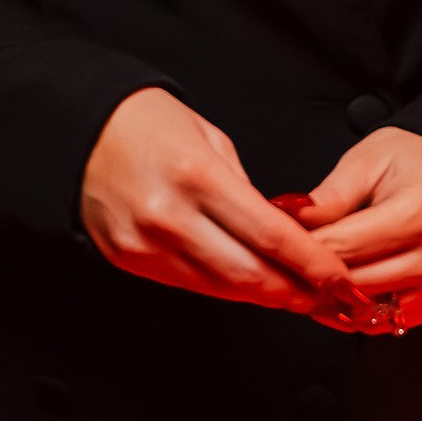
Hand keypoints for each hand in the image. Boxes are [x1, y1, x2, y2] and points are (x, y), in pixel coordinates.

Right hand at [81, 87, 366, 321]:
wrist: (80, 131)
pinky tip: (248, 285)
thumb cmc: (147, 123)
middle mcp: (171, 216)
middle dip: (295, 291)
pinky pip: (190, 285)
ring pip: (221, 289)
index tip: (341, 279)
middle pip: (249, 275)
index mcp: (198, 176)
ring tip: (296, 295)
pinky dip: (224, 288)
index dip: (313, 264)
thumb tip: (278, 232)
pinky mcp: (130, 261)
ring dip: (263, 296)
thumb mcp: (210, 139)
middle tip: (327, 297)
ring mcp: (147, 245)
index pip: (271, 235)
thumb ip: (245, 189)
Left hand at [293, 129, 421, 331]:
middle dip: (312, 276)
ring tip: (306, 277)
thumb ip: (328, 198)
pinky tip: (336, 290)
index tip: (272, 243)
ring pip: (366, 309)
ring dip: (331, 298)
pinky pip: (384, 322)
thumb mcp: (365, 163)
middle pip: (355, 283)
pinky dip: (355, 311)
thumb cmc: (405, 163)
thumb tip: (283, 216)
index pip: (346, 246)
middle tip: (281, 265)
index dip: (303, 247)